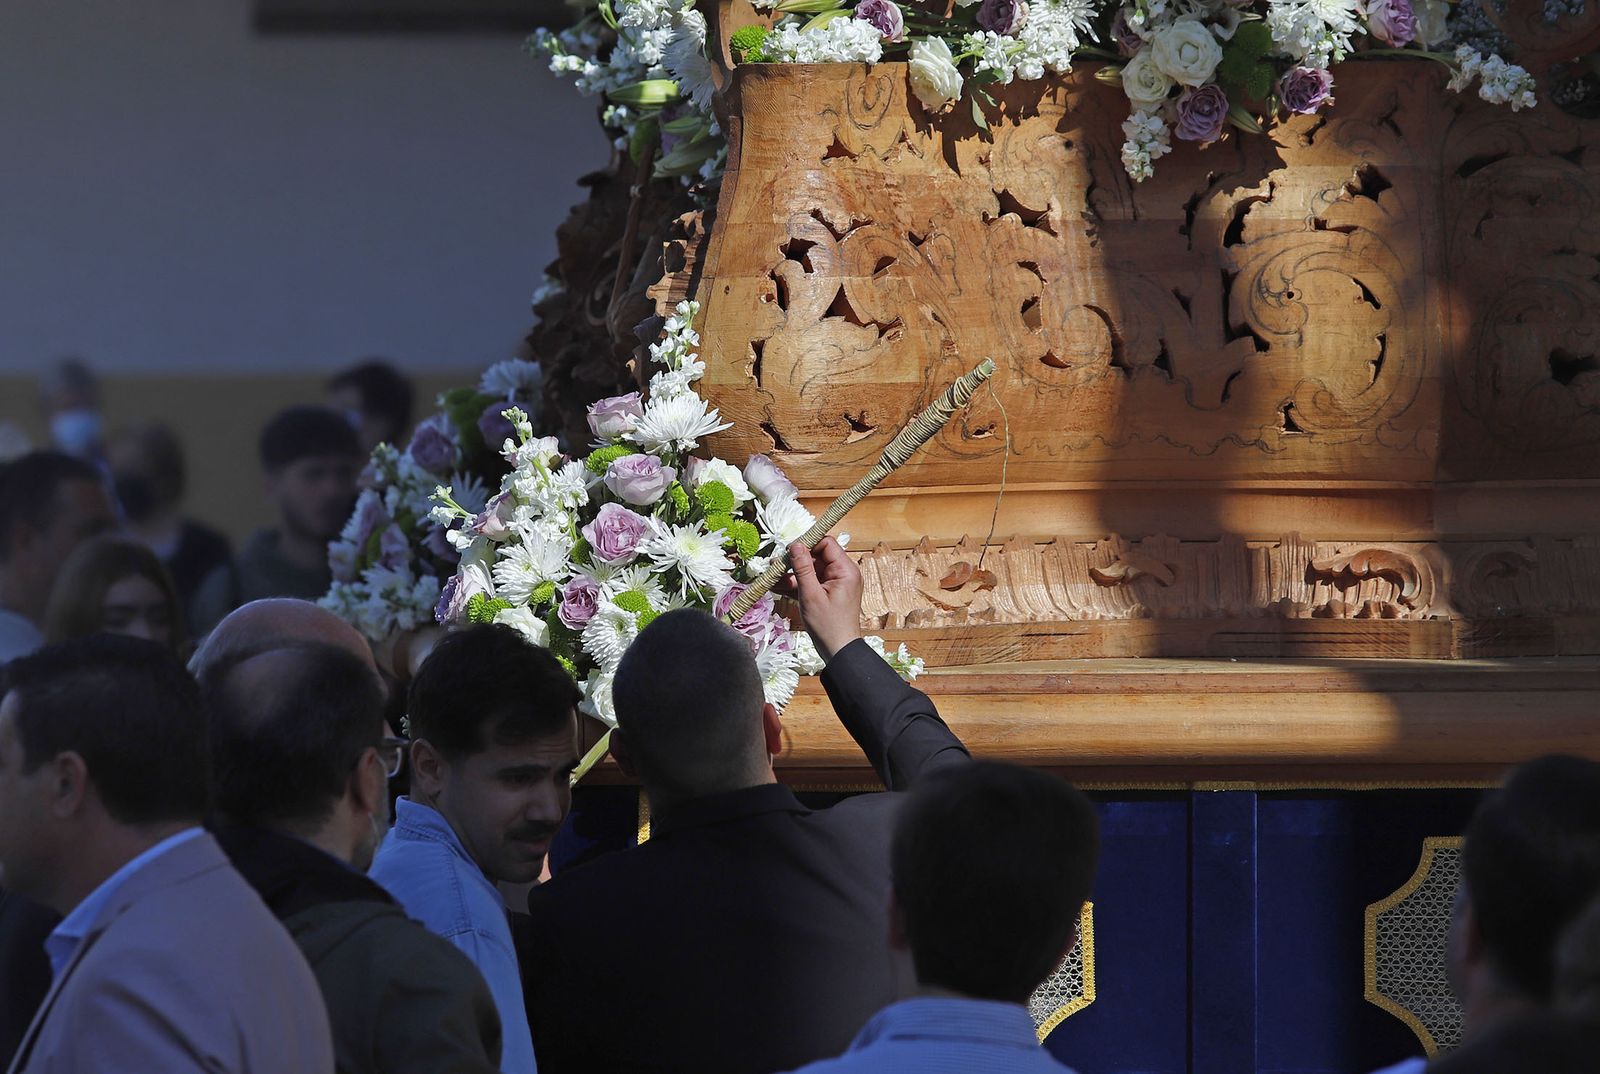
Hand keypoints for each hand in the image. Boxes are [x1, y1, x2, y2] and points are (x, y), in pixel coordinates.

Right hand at [779, 537, 862, 663]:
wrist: (838, 650)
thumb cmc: (827, 625)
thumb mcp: (811, 595)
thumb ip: (802, 568)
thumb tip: (795, 545)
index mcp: (845, 570)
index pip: (826, 544)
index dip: (807, 544)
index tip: (788, 550)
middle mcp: (843, 573)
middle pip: (817, 556)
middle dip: (795, 561)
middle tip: (775, 565)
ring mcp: (835, 584)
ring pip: (811, 570)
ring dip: (792, 574)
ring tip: (771, 576)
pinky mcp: (828, 593)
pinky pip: (812, 582)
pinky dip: (797, 584)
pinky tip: (777, 586)